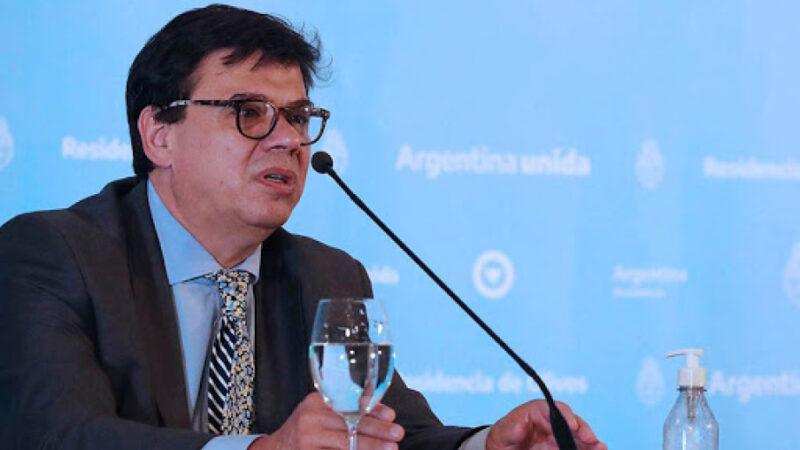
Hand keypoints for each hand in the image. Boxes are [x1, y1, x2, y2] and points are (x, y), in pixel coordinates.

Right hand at [249, 392, 404, 449]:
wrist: (274, 449)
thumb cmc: (306, 429)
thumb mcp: (320, 413)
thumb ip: (345, 409)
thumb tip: (384, 414)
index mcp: (316, 402)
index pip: (349, 404)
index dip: (372, 410)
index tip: (391, 415)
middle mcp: (310, 419)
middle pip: (349, 425)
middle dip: (377, 430)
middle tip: (397, 434)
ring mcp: (308, 440)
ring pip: (346, 444)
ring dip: (371, 447)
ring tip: (391, 448)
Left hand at [486, 400, 606, 449]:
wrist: (503, 449)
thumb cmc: (503, 439)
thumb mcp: (503, 432)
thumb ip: (511, 428)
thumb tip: (519, 425)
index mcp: (536, 411)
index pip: (554, 408)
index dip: (566, 415)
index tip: (572, 425)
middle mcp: (552, 422)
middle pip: (572, 422)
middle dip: (584, 430)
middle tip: (593, 441)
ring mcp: (559, 436)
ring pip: (579, 436)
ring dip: (590, 442)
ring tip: (600, 448)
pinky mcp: (561, 447)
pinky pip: (577, 446)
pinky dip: (587, 448)